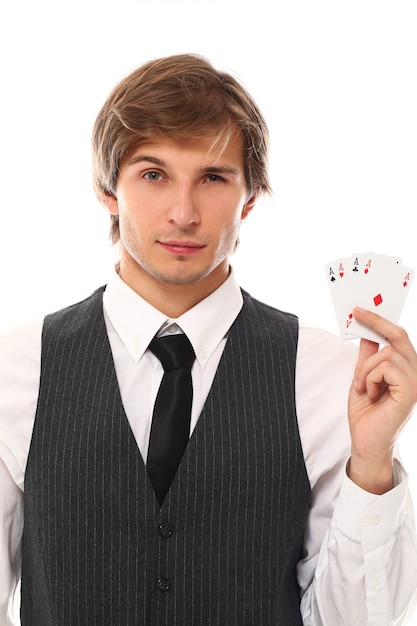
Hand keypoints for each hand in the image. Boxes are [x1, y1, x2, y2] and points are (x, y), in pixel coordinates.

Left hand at [347, 307, 416, 493]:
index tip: (360, 309)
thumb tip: (365, 331)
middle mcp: (414, 373)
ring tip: (363, 386)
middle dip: (375, 323)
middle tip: (357, 314)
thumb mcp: (362, 377)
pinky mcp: (410, 392)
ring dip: (366, 368)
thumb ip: (367, 355)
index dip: (381, 320)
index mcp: (405, 368)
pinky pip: (386, 367)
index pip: (399, 337)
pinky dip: (370, 377)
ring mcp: (415, 382)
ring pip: (387, 352)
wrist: (365, 442)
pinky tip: (370, 392)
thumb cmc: (366, 413)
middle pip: (399, 336)